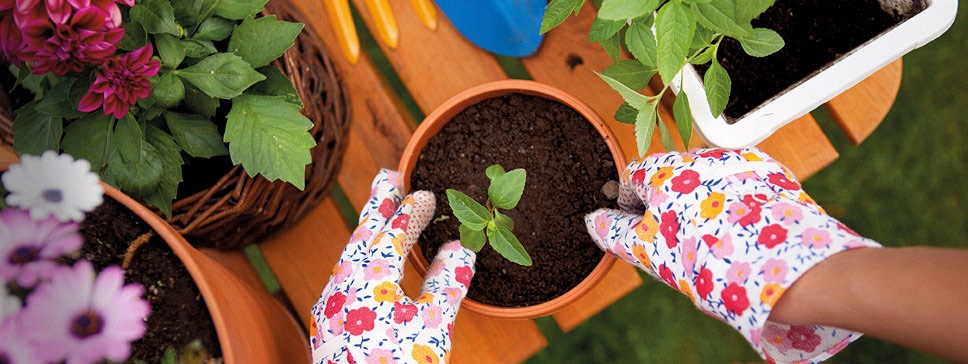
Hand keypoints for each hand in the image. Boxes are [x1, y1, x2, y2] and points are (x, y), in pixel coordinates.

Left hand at [311, 169, 474, 362]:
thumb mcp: (434, 325)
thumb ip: (446, 282)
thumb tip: (460, 248)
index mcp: (367, 279)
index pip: (390, 233)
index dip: (410, 211)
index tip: (426, 193)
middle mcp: (341, 286)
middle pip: (361, 236)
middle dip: (377, 207)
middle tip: (387, 176)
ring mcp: (330, 308)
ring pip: (349, 258)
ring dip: (368, 235)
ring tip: (383, 217)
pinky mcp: (328, 329)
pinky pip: (344, 280)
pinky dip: (362, 263)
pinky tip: (372, 270)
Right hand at [585, 148, 879, 362]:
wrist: (792, 268)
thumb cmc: (712, 259)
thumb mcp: (651, 253)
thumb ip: (616, 234)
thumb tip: (594, 220)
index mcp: (665, 169)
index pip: (631, 177)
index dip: (631, 207)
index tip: (641, 233)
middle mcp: (701, 155)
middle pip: (670, 179)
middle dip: (669, 209)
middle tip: (680, 248)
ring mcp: (739, 162)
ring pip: (705, 185)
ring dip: (702, 209)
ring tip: (716, 247)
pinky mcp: (771, 175)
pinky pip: (739, 189)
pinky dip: (735, 208)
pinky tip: (742, 238)